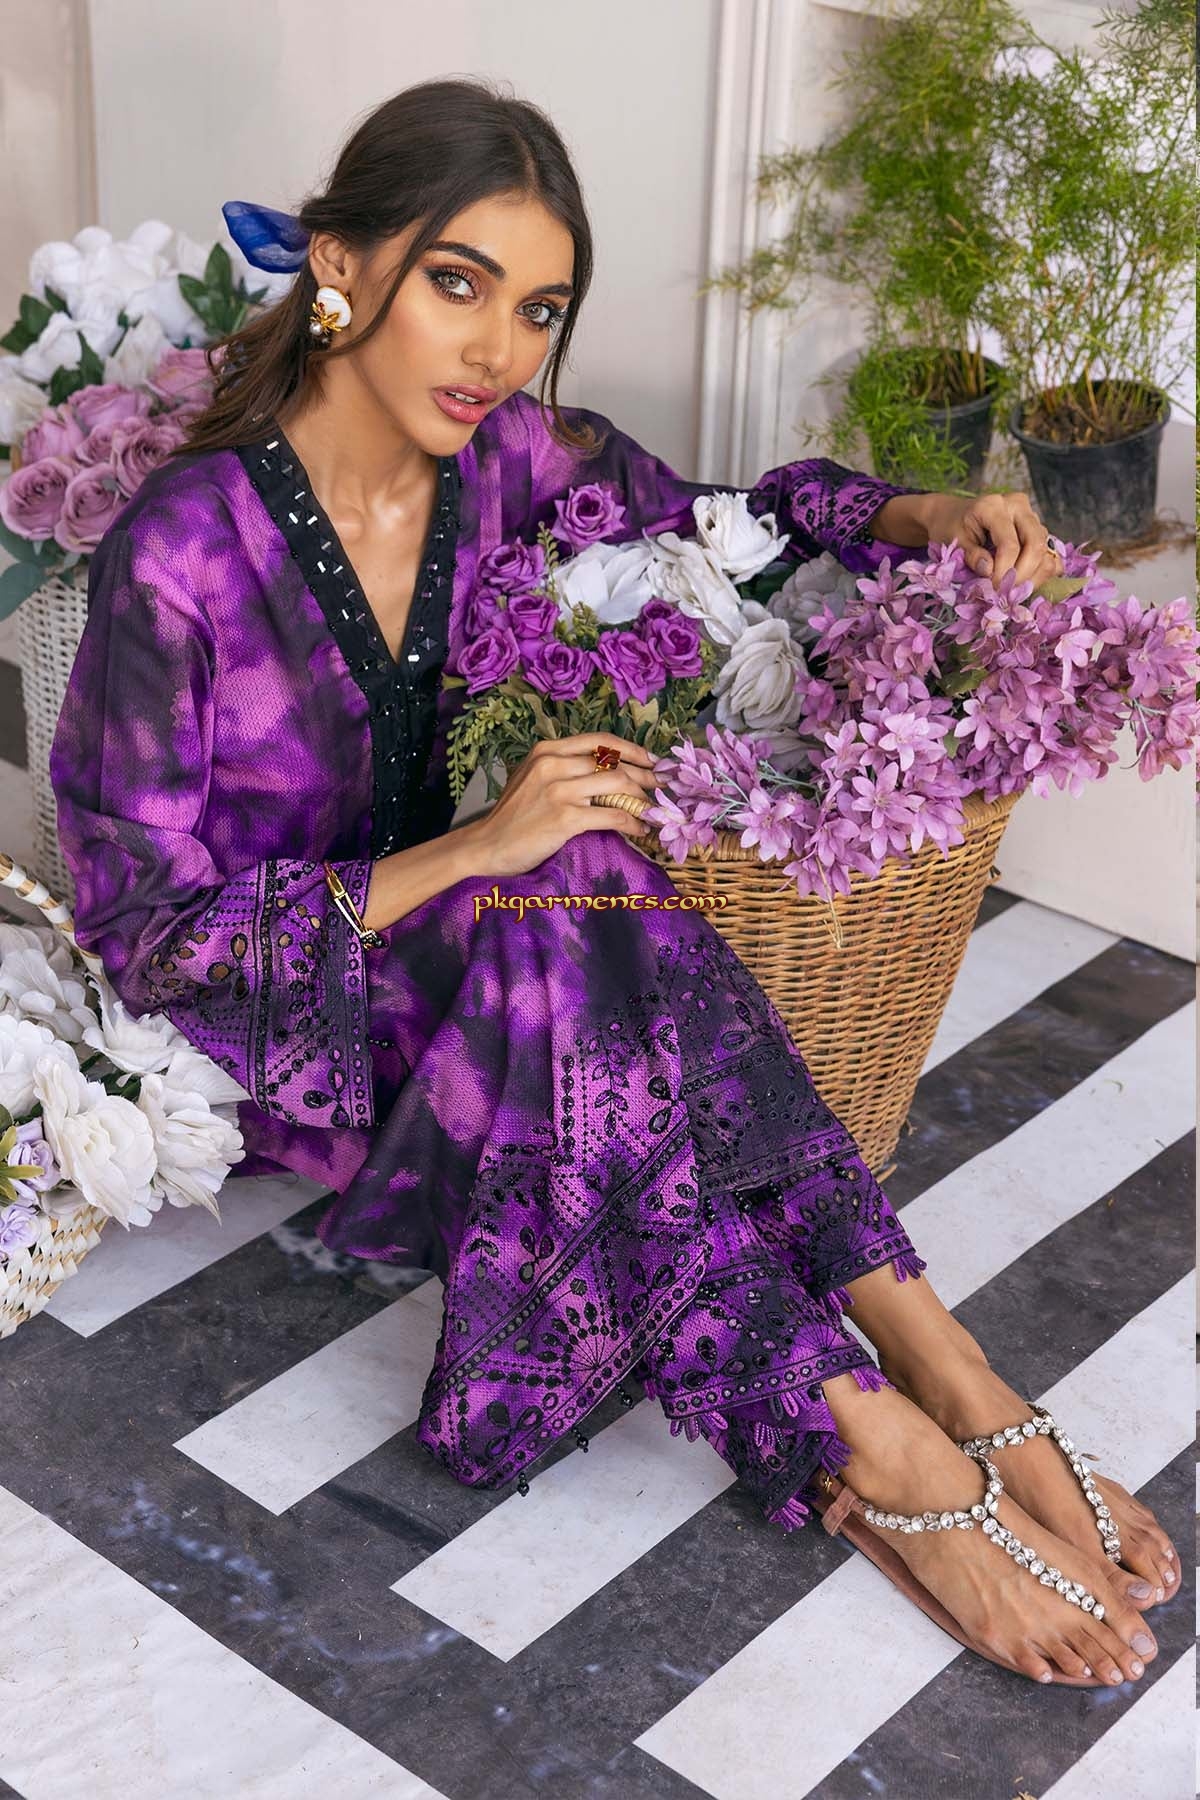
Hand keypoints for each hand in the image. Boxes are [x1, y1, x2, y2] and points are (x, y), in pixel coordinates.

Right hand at [461, 734, 659, 878]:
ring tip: (652, 810)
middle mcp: (553, 764)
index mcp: (546, 751)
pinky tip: (639, 830)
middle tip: (661, 787)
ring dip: (642, 798)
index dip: (631, 750)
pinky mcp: (565, 818)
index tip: (650, 760)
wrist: (486, 845)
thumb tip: (605, 772)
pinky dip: (632, 823)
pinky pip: (613, 816)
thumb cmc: (512, 816)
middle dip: (644, 775)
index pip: (600, 741)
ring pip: (619, 784)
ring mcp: (559, 790)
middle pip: (614, 762)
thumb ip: (562, 769)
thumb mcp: (532, 778)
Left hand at [922, 489, 1063, 585]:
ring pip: (1046, 550)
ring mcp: (1031, 516)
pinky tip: (1024, 582)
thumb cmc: (951, 528)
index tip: (992, 588)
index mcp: (993, 506)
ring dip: (1033, 576)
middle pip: (1036, 544)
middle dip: (1023, 575)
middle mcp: (1018, 506)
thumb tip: (990, 572)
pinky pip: (1050, 553)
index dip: (1003, 571)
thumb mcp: (954, 542)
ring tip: (1012, 589)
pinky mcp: (1038, 529)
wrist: (954, 515)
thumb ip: (972, 557)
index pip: (1010, 544)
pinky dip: (1042, 571)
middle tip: (1005, 593)